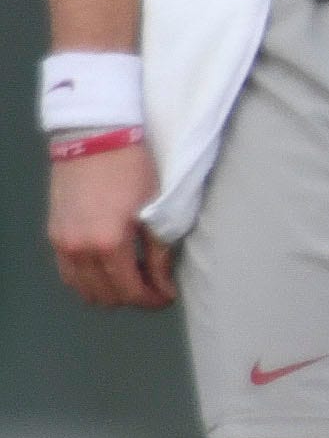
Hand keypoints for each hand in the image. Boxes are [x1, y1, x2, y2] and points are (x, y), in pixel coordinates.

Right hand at [47, 141, 172, 309]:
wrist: (94, 138)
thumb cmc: (132, 170)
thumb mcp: (154, 211)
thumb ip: (158, 252)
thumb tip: (163, 284)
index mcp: (108, 245)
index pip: (130, 291)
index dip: (151, 299)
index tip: (167, 296)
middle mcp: (79, 251)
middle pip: (105, 295)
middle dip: (132, 297)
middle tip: (152, 287)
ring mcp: (61, 244)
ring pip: (82, 289)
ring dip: (107, 291)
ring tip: (132, 279)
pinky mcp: (53, 235)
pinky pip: (67, 272)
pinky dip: (87, 279)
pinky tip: (106, 270)